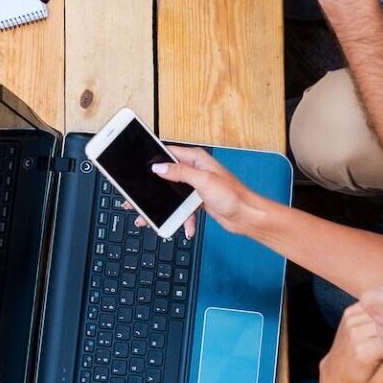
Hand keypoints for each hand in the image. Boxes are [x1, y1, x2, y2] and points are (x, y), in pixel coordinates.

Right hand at [128, 145, 261, 238]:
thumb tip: (159, 167)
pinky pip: (182, 209)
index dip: (152, 160)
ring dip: (164, 209)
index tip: (137, 168)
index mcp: (195, 159)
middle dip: (151, 190)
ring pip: (171, 196)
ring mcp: (195, 186)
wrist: (248, 217)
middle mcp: (194, 171)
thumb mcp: (204, 181)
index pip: (167, 154)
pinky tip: (186, 228)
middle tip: (134, 200)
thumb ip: (180, 173)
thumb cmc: (234, 196)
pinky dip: (182, 220)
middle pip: (165, 177)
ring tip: (148, 219)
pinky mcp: (198, 201)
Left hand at [320, 301, 382, 382]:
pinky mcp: (349, 313)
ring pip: (381, 310)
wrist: (334, 376)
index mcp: (364, 352)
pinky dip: (379, 311)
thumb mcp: (381, 381)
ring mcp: (350, 321)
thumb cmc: (360, 382)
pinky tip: (380, 323)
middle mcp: (356, 333)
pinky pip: (372, 305)